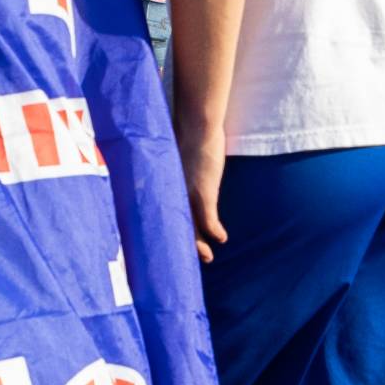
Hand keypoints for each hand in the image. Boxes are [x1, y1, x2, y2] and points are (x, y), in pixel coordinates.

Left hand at [173, 112, 228, 264]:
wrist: (196, 124)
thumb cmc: (185, 138)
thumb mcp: (172, 160)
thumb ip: (171, 174)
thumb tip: (170, 177)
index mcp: (164, 189)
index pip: (162, 217)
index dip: (168, 232)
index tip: (171, 245)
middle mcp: (172, 195)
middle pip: (175, 227)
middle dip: (183, 246)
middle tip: (192, 259)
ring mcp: (188, 195)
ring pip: (191, 229)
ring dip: (200, 245)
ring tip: (208, 257)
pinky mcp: (204, 192)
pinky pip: (209, 219)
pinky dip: (214, 231)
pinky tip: (222, 238)